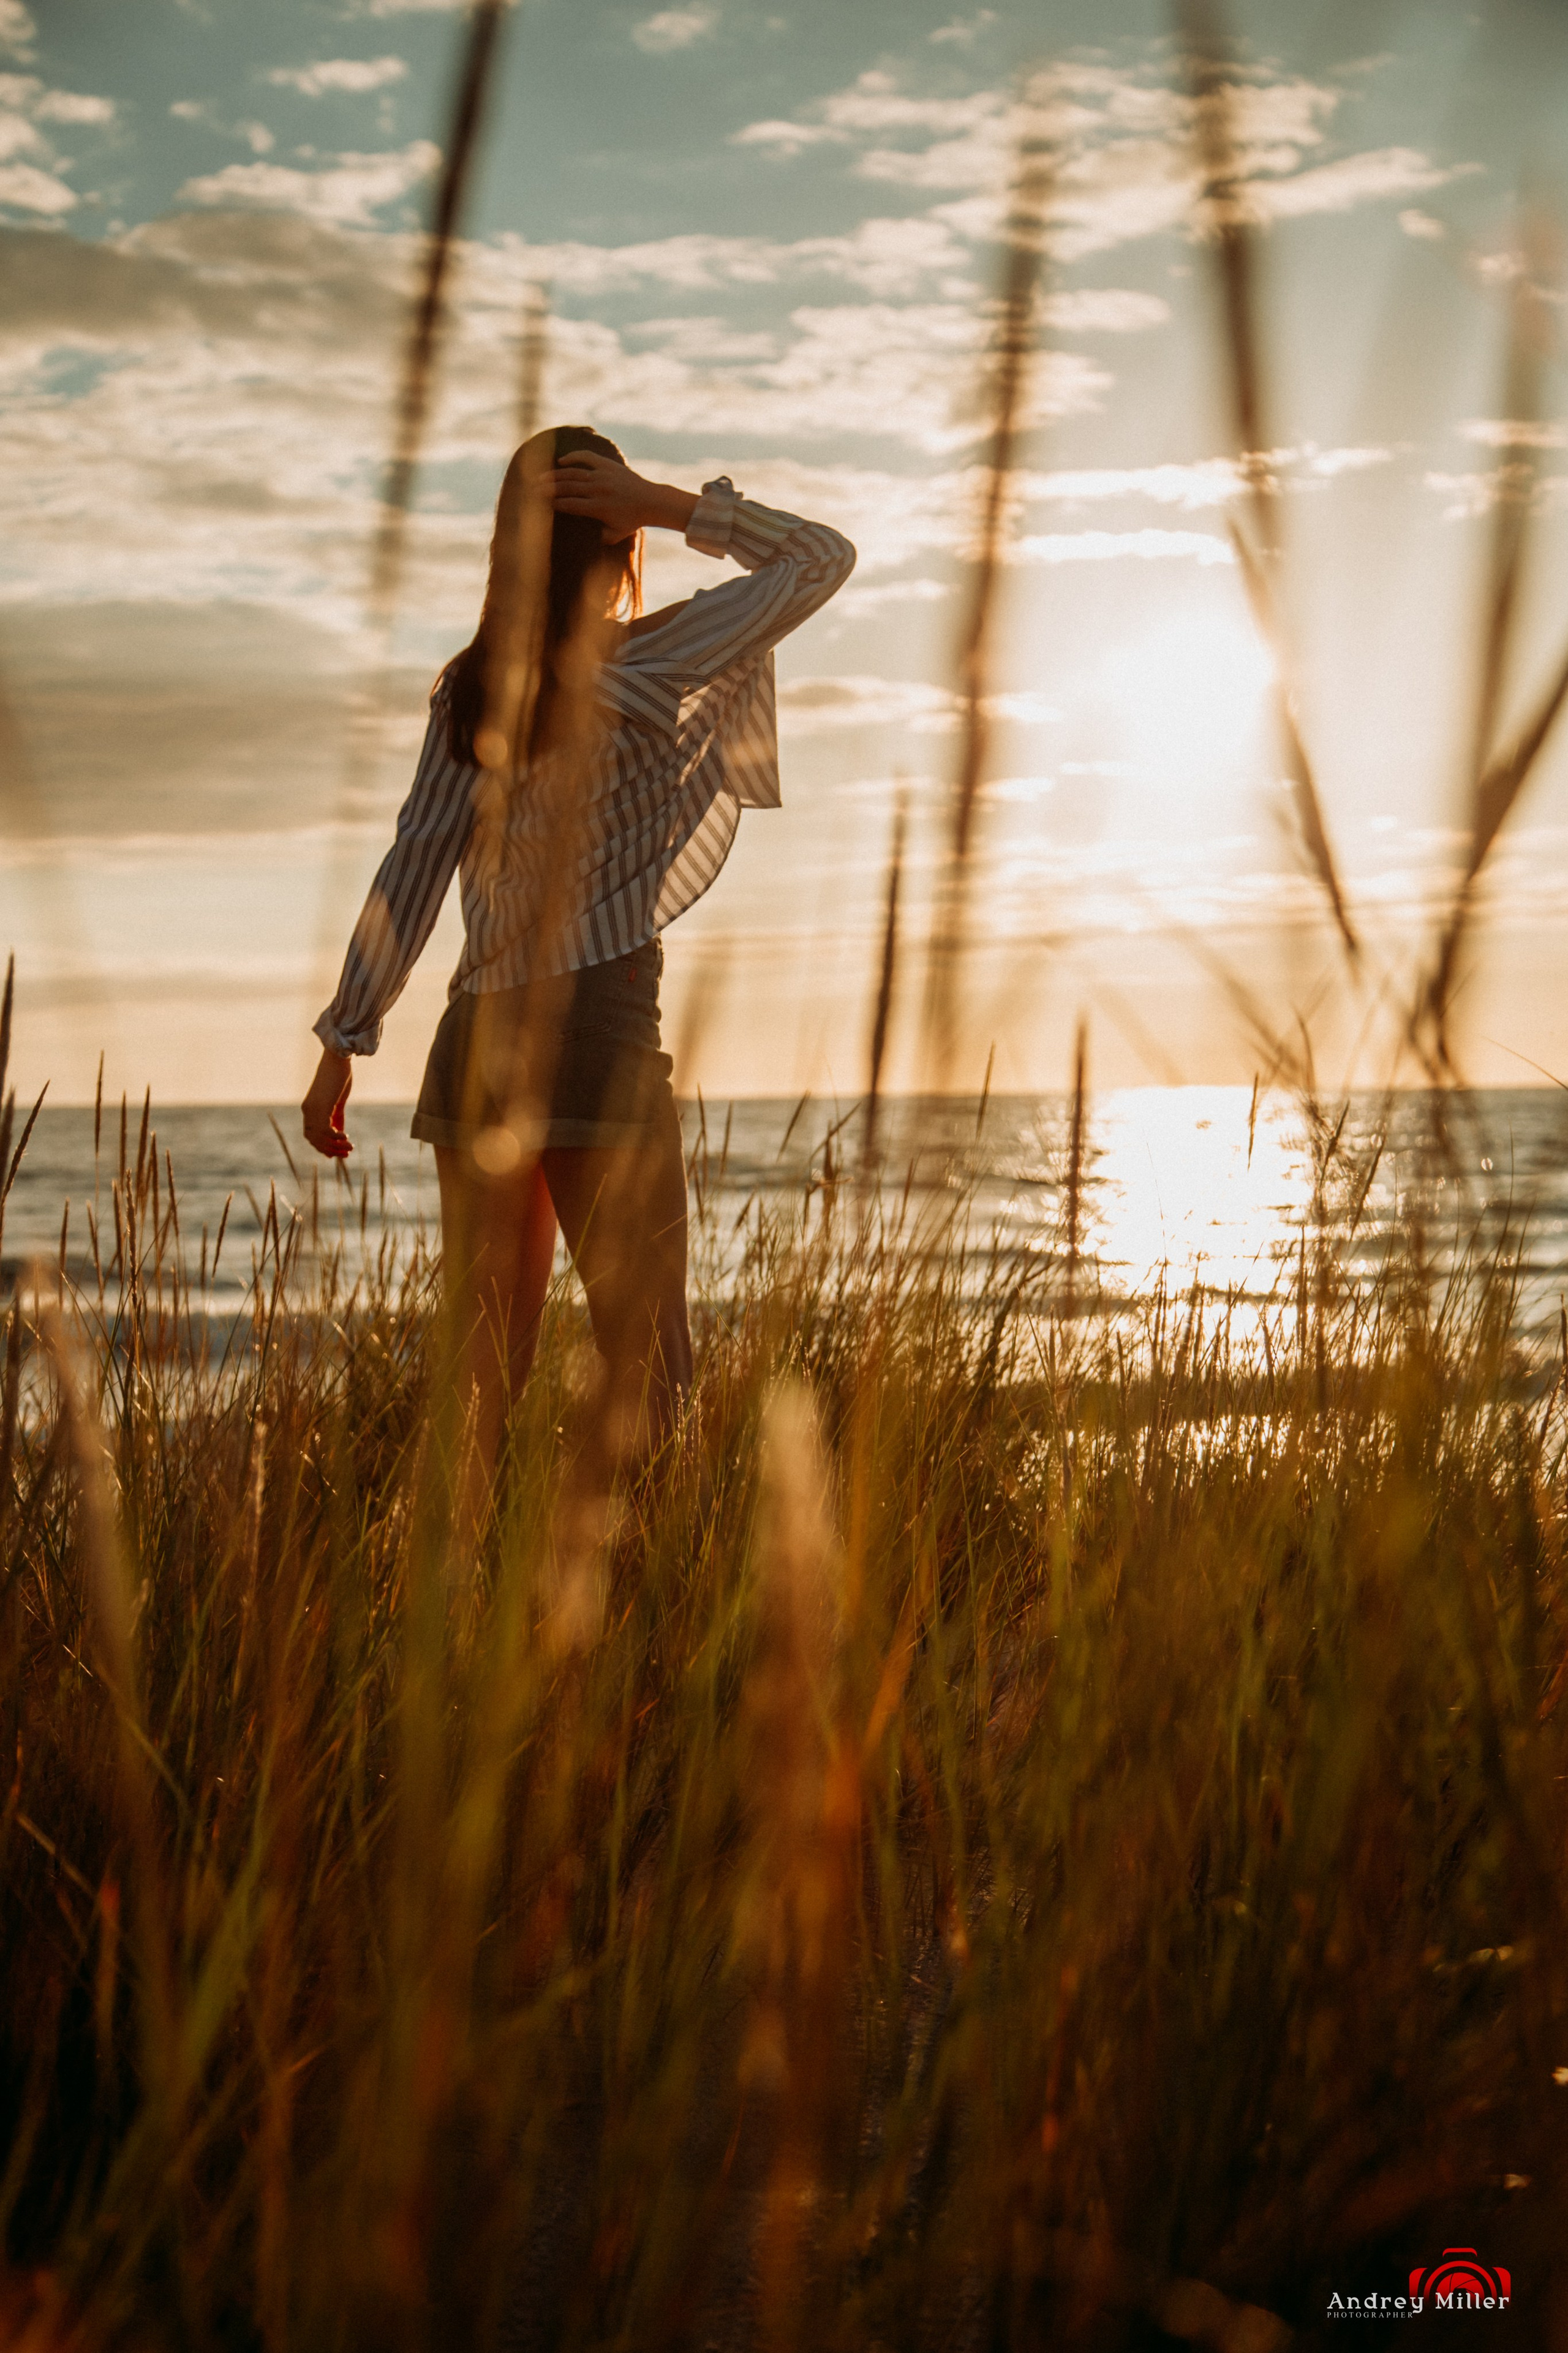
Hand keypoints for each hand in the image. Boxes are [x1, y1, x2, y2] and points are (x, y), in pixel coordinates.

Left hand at [302, 1048, 352, 1160]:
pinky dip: (335, 1137)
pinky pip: (325, 1130)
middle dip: (330, 1150)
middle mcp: (308, 1110)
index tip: (335, 1154)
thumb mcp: (337, 1099)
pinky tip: (346, 1137)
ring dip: (335, 1147)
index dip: (322, 1146)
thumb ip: (336, 1116)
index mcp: (310, 1108)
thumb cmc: (338, 1075)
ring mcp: (312, 1109)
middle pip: (313, 1139)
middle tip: (346, 1154)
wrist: (337, 1058)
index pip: (311, 1134)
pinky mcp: (321, 1106)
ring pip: (319, 1137)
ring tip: (350, 1148)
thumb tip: (339, 1132)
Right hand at [541, 453, 695, 543]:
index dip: (555, 504)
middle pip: (568, 487)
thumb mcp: (615, 535)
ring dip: (556, 474)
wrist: (651, 501)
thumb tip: (583, 539)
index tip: (542, 505)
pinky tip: (561, 461)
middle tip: (534, 490)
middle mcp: (599, 490)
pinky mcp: (608, 465)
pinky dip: (573, 457)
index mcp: (598, 508)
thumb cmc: (632, 521)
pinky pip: (587, 457)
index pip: (570, 505)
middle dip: (549, 489)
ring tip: (542, 477)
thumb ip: (599, 538)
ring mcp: (603, 475)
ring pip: (574, 472)